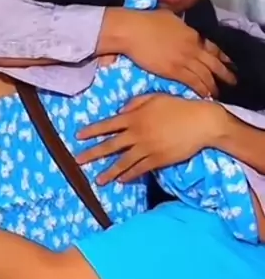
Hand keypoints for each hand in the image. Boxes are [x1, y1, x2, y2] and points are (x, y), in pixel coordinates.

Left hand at [76, 94, 227, 182]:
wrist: (200, 122)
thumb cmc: (179, 106)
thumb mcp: (155, 98)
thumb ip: (135, 103)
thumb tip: (120, 111)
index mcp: (134, 117)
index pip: (107, 125)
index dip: (92, 131)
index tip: (79, 136)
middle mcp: (136, 133)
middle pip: (110, 145)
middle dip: (92, 154)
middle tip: (77, 161)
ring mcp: (146, 148)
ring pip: (123, 162)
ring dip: (109, 172)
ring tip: (98, 180)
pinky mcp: (158, 160)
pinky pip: (139, 169)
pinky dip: (129, 175)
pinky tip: (121, 180)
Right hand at [107, 8, 235, 97]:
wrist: (132, 31)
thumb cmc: (145, 20)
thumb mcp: (169, 17)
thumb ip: (179, 25)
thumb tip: (179, 27)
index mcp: (191, 34)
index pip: (212, 47)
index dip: (221, 56)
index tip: (227, 63)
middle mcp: (192, 47)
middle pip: (213, 63)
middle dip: (224, 73)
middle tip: (231, 81)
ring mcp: (184, 59)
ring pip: (205, 75)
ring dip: (212, 85)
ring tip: (217, 93)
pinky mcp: (174, 71)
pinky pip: (193, 82)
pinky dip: (201, 89)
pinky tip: (205, 96)